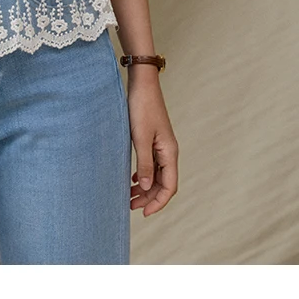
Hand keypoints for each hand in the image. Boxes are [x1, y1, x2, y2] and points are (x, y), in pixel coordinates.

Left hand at [127, 74, 178, 215]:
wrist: (142, 84)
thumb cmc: (141, 107)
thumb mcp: (140, 137)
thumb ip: (144, 163)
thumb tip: (146, 187)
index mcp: (169, 152)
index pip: (169, 186)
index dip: (158, 202)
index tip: (144, 213)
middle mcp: (168, 151)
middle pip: (163, 183)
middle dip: (149, 197)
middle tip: (130, 206)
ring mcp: (161, 145)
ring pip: (156, 174)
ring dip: (145, 187)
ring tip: (128, 196)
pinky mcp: (152, 139)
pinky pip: (151, 164)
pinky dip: (142, 174)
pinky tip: (131, 178)